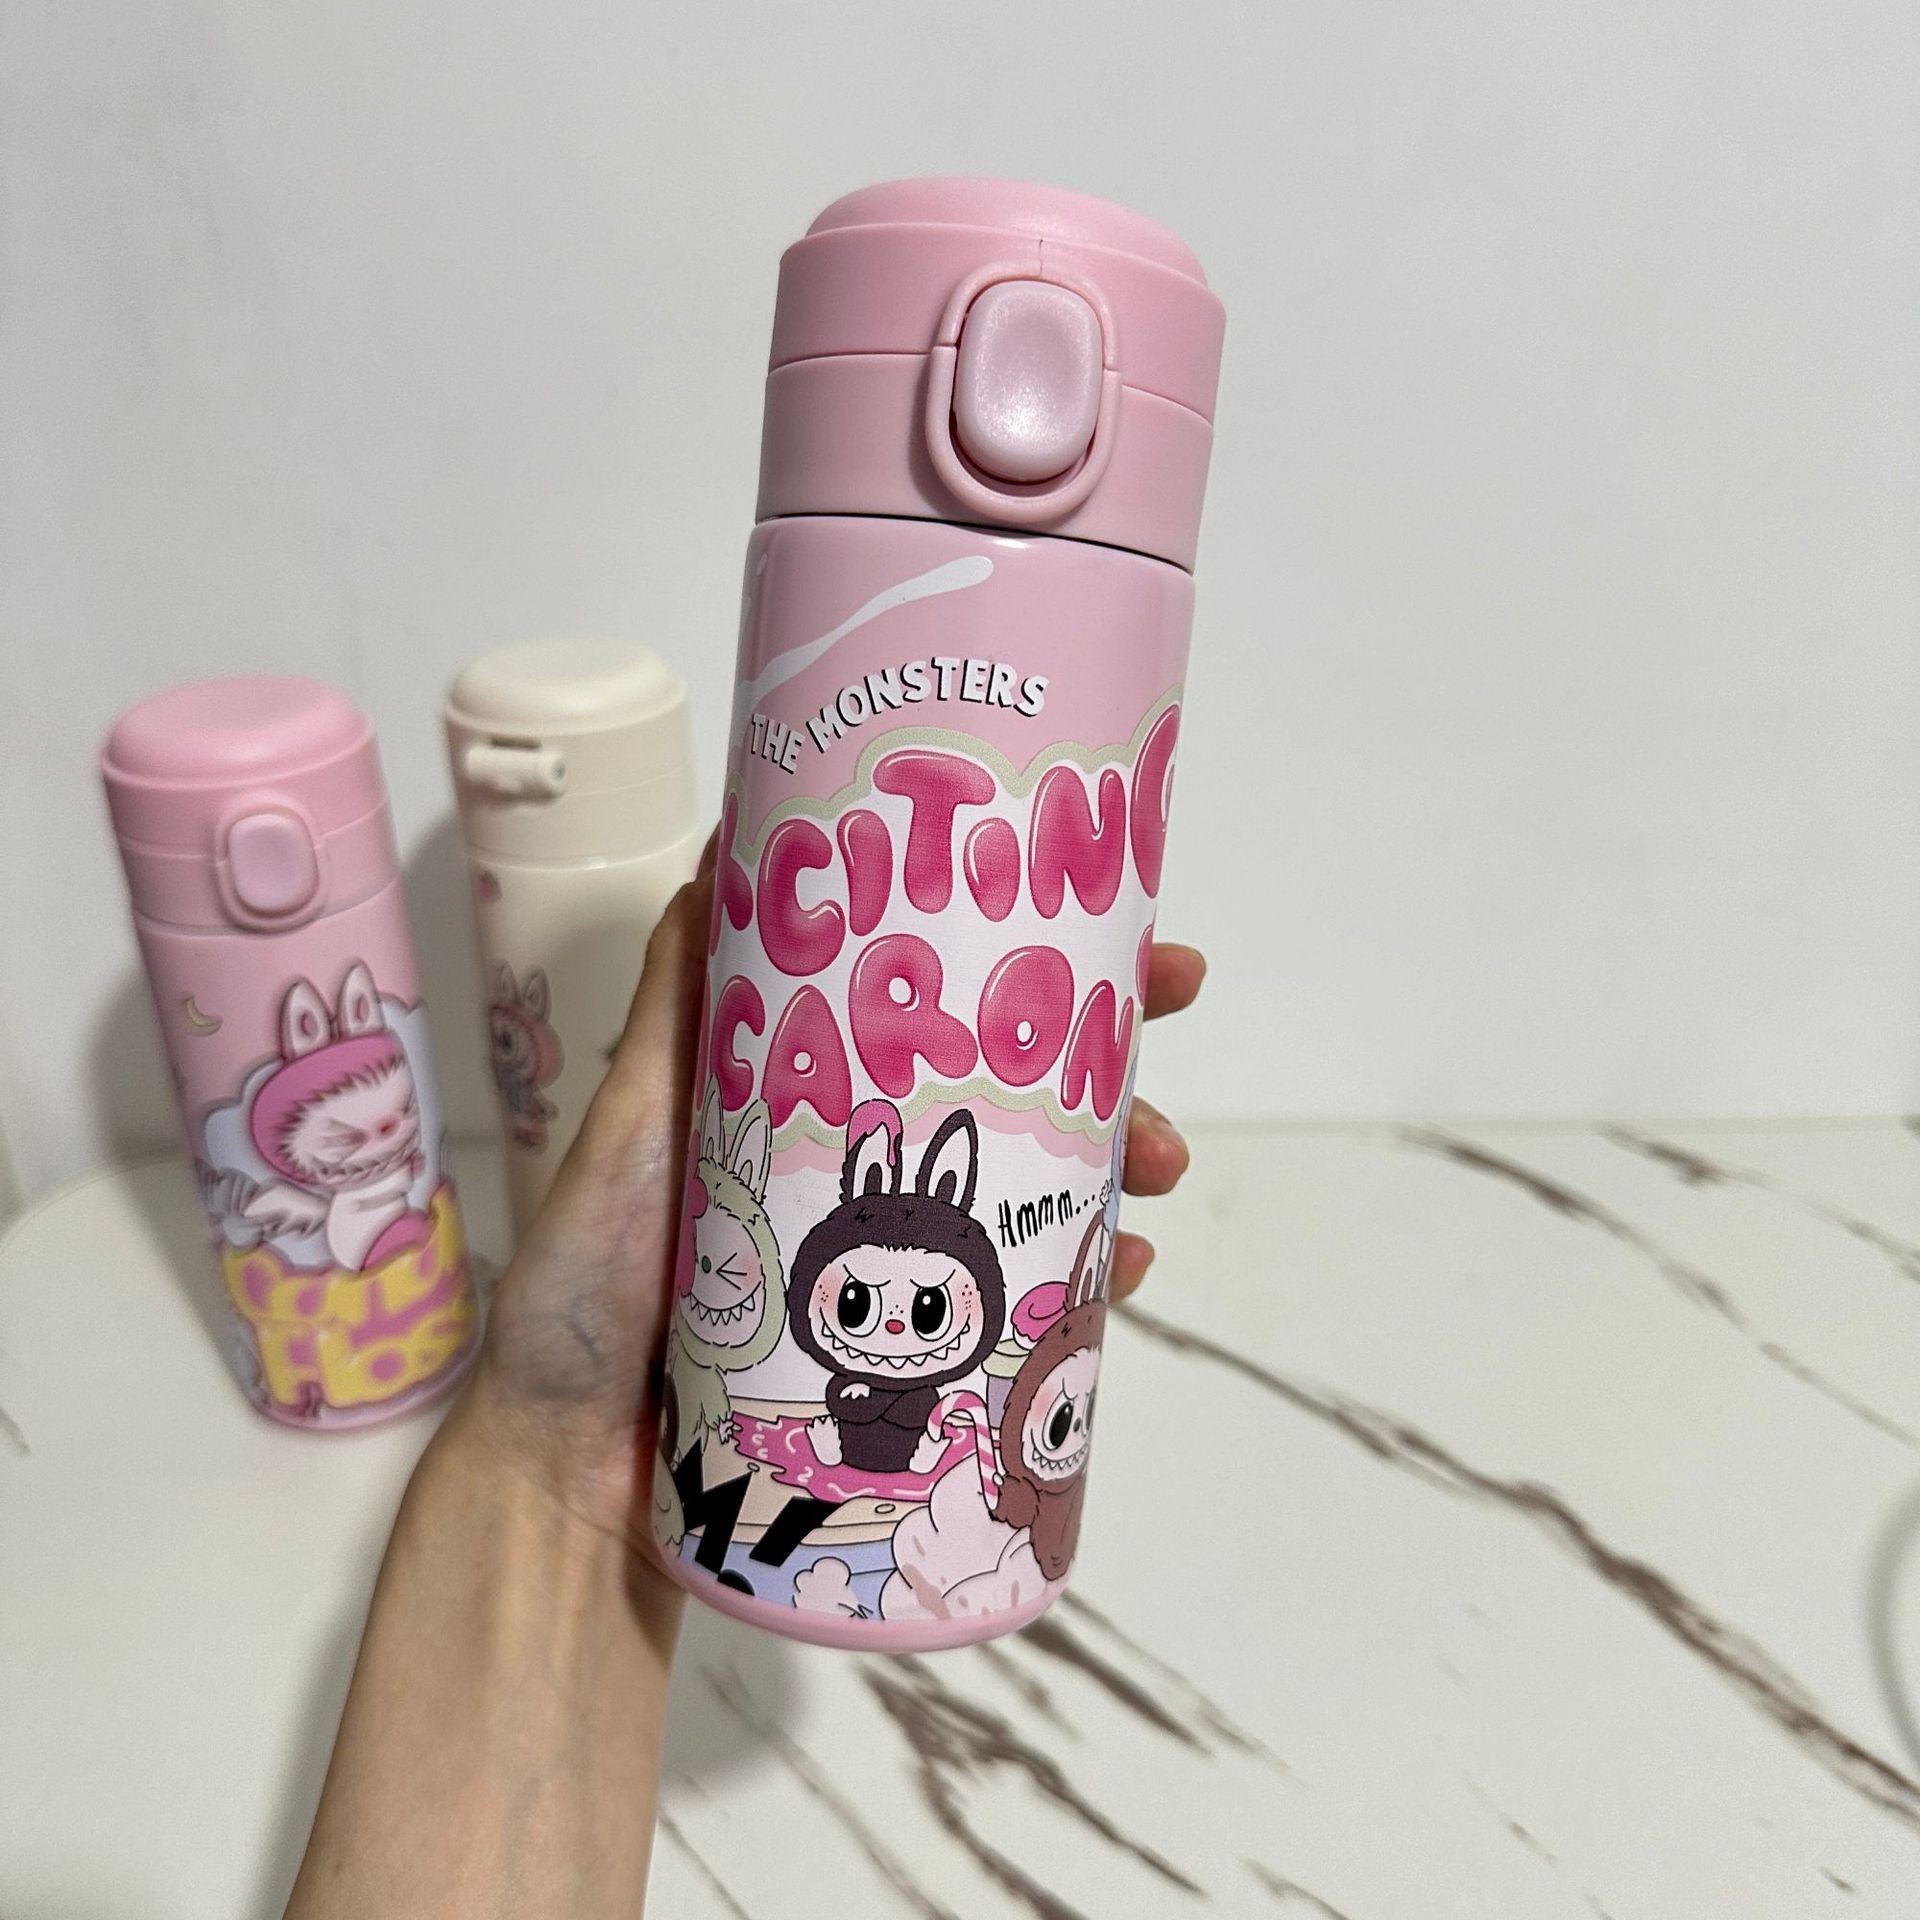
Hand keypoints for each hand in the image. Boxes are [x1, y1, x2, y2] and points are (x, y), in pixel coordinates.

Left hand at [451, 833, 1207, 1560]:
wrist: (569, 1476)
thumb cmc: (587, 1294)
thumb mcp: (630, 1129)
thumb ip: (675, 1013)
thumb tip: (720, 849)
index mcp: (809, 1107)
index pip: (937, 1018)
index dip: (1030, 970)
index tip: (1122, 932)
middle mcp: (859, 1176)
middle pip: (1008, 1103)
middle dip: (1106, 1067)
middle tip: (1169, 1044)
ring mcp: (889, 1267)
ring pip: (1033, 1197)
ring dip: (1115, 1169)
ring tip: (1160, 1167)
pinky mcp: (907, 1354)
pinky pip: (1019, 1308)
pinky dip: (1081, 1284)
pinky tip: (1122, 1271)